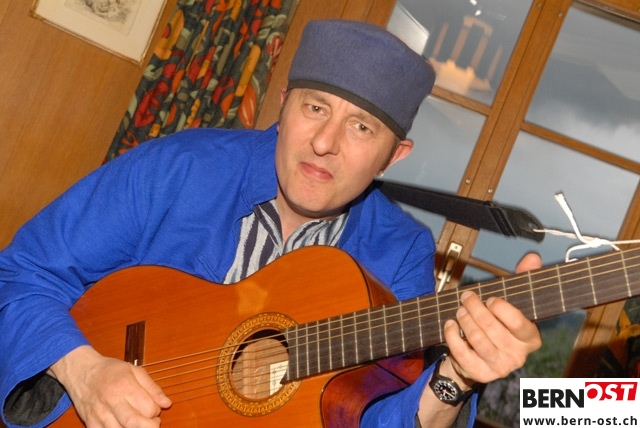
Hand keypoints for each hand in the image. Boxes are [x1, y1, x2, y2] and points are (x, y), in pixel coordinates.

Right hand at [48, 345, 171, 426]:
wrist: (81, 371)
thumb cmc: (109, 370)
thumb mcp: (134, 370)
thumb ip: (152, 388)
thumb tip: (166, 403)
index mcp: (125, 385)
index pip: (148, 407)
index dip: (156, 411)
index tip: (155, 408)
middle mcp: (112, 401)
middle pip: (135, 423)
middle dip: (150, 426)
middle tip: (153, 423)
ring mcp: (99, 414)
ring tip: (139, 424)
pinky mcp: (91, 423)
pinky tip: (123, 426)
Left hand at [442, 252, 542, 388]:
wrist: (479, 359)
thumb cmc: (498, 326)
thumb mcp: (510, 305)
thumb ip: (521, 280)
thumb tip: (532, 257)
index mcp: (530, 338)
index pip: (518, 321)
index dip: (500, 307)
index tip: (490, 298)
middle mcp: (518, 356)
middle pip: (491, 326)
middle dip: (475, 307)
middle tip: (466, 297)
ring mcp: (498, 367)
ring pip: (476, 338)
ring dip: (464, 319)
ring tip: (459, 309)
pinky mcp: (479, 373)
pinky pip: (461, 351)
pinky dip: (452, 334)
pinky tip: (450, 324)